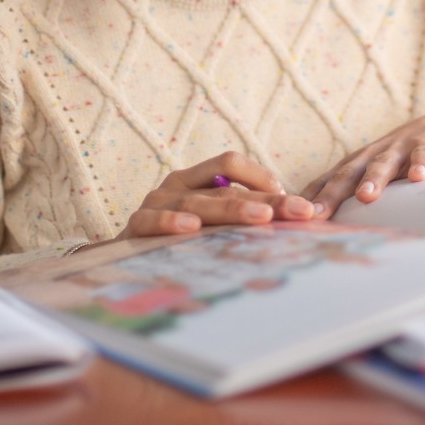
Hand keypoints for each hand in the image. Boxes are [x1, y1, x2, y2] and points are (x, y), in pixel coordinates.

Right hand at [106, 151, 316, 242]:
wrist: (126, 261)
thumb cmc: (177, 240)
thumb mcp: (210, 224)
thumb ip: (240, 218)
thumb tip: (295, 220)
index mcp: (196, 178)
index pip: (230, 163)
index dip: (262, 177)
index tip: (292, 199)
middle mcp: (176, 185)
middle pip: (224, 186)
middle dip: (266, 200)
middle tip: (298, 212)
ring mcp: (155, 203)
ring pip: (196, 203)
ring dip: (231, 210)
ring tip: (261, 217)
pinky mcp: (136, 226)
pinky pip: (153, 221)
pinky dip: (172, 222)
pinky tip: (192, 227)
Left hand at [302, 103, 424, 218]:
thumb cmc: (400, 162)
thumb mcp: (372, 177)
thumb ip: (353, 200)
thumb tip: (323, 235)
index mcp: (353, 166)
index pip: (324, 183)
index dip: (308, 201)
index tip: (290, 222)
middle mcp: (369, 156)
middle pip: (346, 175)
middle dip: (331, 195)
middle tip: (316, 215)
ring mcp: (397, 150)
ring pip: (381, 164)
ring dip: (373, 179)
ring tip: (365, 196)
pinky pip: (422, 157)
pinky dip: (419, 165)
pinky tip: (418, 177)